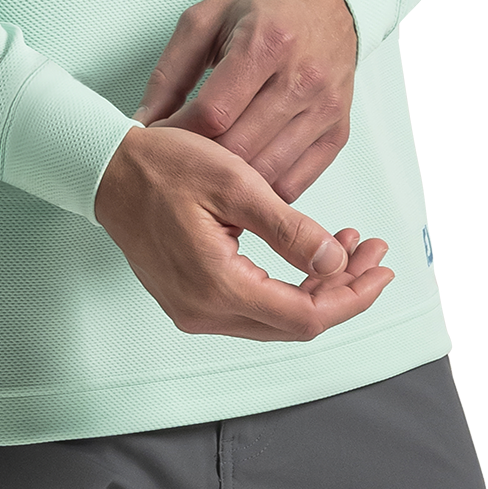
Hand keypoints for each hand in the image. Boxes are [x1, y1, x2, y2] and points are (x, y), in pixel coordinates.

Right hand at [93, 124, 393, 341]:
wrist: (106, 170)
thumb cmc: (164, 165)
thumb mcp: (233, 182)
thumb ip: (288, 228)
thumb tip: (338, 265)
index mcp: (217, 286)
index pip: (306, 315)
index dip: (352, 297)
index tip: (381, 267)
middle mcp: (205, 313)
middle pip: (295, 323)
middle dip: (343, 290)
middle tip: (371, 250)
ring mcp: (194, 312)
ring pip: (276, 319)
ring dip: (317, 288)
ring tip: (345, 245)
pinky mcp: (190, 301)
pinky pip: (252, 308)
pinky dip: (287, 286)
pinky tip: (304, 255)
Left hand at [132, 0, 357, 204]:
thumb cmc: (260, 6)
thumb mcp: (204, 21)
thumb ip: (169, 74)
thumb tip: (142, 125)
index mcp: (266, 42)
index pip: (213, 113)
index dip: (179, 133)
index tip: (161, 139)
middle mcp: (302, 77)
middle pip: (240, 147)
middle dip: (203, 162)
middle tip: (182, 161)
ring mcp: (326, 107)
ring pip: (268, 172)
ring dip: (232, 182)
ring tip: (209, 173)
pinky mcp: (340, 130)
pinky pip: (297, 183)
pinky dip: (264, 189)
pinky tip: (244, 178)